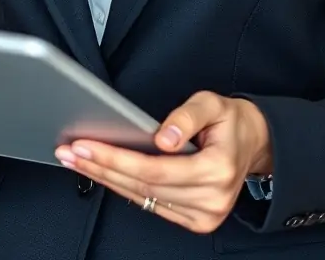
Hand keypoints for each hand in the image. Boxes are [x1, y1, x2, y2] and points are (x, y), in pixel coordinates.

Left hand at [54, 91, 270, 233]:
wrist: (253, 143)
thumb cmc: (230, 121)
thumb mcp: (213, 103)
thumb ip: (187, 116)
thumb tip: (162, 138)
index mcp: (216, 170)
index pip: (154, 169)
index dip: (116, 158)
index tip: (85, 145)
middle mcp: (211, 200)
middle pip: (143, 186)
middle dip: (101, 167)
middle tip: (70, 151)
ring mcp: (203, 215)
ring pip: (143, 198)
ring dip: (106, 179)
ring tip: (77, 160)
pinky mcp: (194, 220)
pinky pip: (152, 205)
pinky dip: (124, 188)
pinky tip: (103, 173)